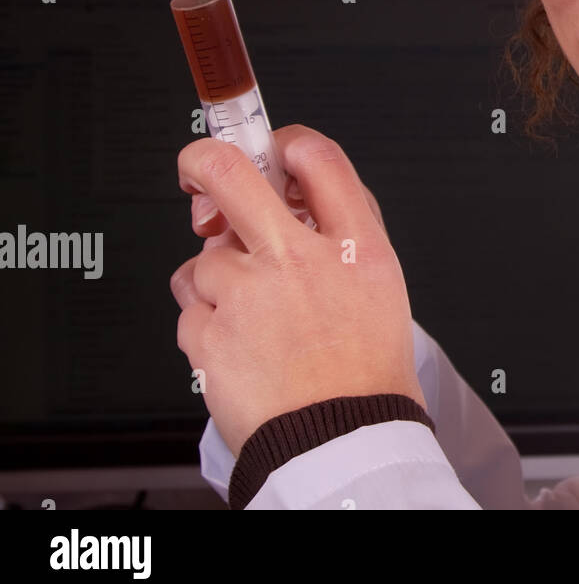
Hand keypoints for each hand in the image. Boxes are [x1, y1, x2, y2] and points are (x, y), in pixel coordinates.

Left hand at [169, 124, 425, 456]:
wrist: (341, 441)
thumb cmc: (366, 372)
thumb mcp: (383, 285)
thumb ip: (345, 231)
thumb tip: (301, 193)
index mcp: (355, 245)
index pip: (318, 157)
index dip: (285, 141)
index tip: (269, 148)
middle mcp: (300, 261)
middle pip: (231, 173)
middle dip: (202, 161)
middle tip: (197, 170)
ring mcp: (248, 297)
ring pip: (203, 259)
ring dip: (217, 281)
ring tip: (251, 319)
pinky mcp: (209, 335)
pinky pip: (189, 309)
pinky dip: (206, 324)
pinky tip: (239, 347)